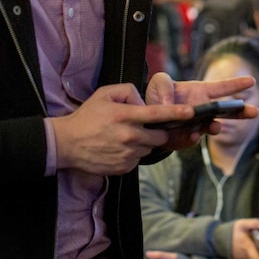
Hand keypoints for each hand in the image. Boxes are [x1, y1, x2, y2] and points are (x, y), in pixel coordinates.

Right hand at [52, 83, 196, 174]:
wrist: (67, 144)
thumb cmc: (86, 117)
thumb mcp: (104, 94)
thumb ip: (128, 91)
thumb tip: (142, 102)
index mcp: (126, 116)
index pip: (157, 114)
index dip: (177, 113)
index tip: (191, 112)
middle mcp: (129, 136)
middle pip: (160, 135)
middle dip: (158, 130)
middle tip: (143, 126)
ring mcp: (127, 154)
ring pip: (149, 148)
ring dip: (144, 142)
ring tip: (124, 137)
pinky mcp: (124, 167)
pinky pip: (138, 159)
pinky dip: (134, 153)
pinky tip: (117, 147)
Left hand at [145, 72, 258, 149]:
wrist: (146, 118)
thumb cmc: (157, 96)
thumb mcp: (159, 83)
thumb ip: (164, 85)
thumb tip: (170, 104)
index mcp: (200, 92)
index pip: (222, 88)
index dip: (236, 84)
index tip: (252, 80)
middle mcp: (203, 110)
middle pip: (227, 112)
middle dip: (241, 112)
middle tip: (255, 111)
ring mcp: (196, 126)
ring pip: (212, 128)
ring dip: (215, 127)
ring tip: (215, 126)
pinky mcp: (185, 139)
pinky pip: (192, 140)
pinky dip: (192, 138)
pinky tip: (192, 135)